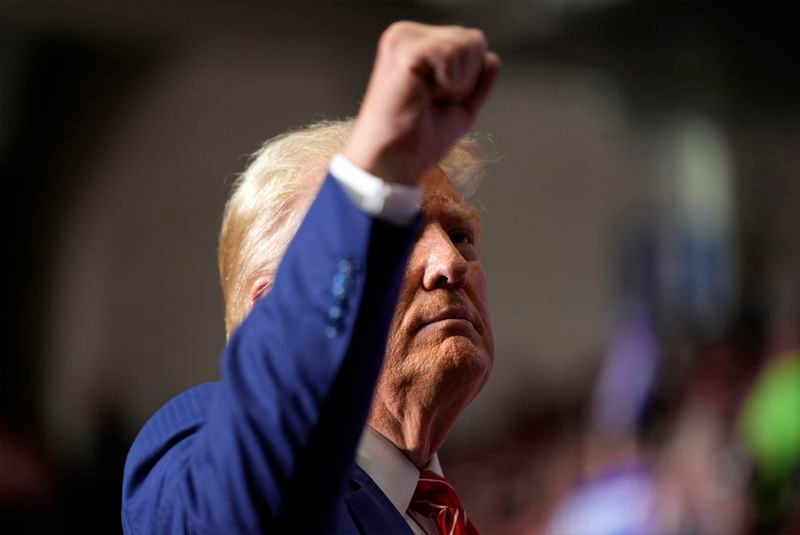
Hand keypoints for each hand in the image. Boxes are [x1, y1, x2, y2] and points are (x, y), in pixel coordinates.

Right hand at [343, 21, 500, 185]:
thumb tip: (493, 59)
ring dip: (456, 85)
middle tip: (431, 103)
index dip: (469, 81)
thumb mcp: (459, 108)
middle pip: (475, 40)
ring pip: (468, 45)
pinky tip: (422, 97)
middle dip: (465, 81)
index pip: (473, 43)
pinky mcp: (405, 50)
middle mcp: (408, 34)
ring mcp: (404, 38)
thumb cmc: (417, 142)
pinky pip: (452, 55)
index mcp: (417, 44)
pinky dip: (448, 85)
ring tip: (426, 100)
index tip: (436, 103)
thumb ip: (477, 81)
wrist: (392, 164)